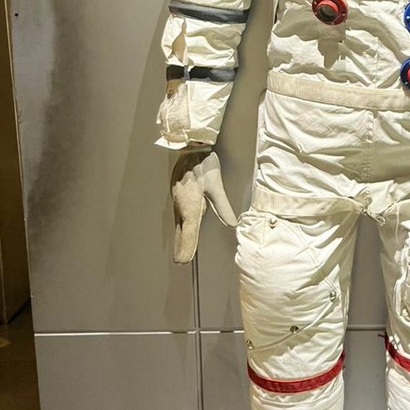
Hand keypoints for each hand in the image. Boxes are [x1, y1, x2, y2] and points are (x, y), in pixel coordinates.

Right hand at [170, 149, 237, 263]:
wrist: (190, 147)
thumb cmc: (203, 164)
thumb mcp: (216, 186)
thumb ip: (223, 207)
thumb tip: (232, 223)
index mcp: (189, 206)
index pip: (188, 233)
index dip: (186, 248)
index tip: (183, 261)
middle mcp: (181, 205)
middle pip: (181, 231)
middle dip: (181, 246)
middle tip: (180, 261)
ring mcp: (177, 200)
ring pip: (178, 223)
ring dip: (180, 236)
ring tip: (180, 250)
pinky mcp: (177, 194)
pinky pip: (178, 214)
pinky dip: (180, 225)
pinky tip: (182, 228)